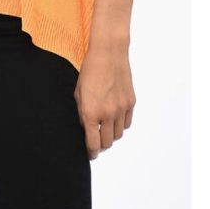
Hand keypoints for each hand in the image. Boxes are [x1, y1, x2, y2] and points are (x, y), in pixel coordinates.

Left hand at [74, 42, 135, 159]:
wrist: (108, 54)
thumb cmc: (89, 70)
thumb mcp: (78, 92)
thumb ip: (82, 113)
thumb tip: (86, 129)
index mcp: (91, 112)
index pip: (93, 143)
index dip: (91, 152)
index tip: (90, 154)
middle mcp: (108, 114)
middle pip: (107, 142)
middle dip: (101, 145)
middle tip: (96, 141)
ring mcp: (121, 109)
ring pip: (118, 135)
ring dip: (111, 135)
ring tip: (105, 128)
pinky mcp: (131, 102)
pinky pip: (127, 123)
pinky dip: (121, 125)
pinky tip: (114, 119)